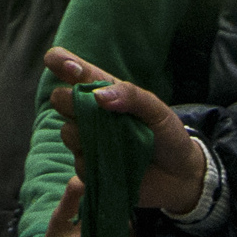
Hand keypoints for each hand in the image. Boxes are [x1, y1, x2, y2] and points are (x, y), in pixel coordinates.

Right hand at [44, 47, 207, 216]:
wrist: (180, 175)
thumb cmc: (167, 134)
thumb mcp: (156, 109)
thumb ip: (130, 95)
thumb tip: (97, 96)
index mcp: (104, 90)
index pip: (72, 68)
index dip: (60, 61)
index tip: (56, 62)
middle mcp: (90, 114)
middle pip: (59, 99)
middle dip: (67, 101)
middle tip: (85, 107)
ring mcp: (88, 141)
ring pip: (68, 132)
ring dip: (87, 136)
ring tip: (117, 142)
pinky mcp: (90, 168)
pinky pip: (80, 164)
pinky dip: (97, 163)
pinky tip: (117, 163)